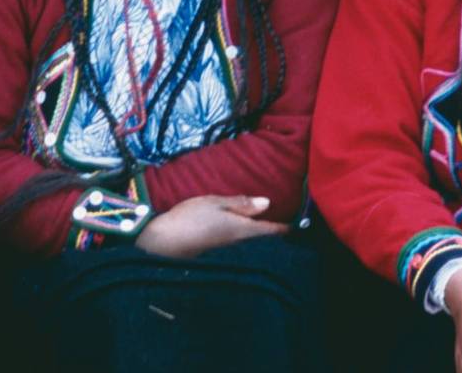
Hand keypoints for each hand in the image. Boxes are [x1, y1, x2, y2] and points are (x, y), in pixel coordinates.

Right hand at [134, 195, 286, 259]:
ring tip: (269, 233)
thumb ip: (241, 203)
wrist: (162, 244)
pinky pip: (242, 251)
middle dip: (276, 237)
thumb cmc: (189, 219)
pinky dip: (248, 245)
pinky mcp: (220, 258)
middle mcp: (242, 246)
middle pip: (266, 242)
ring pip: (255, 247)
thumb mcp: (214, 203)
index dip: (287, 227)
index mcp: (244, 230)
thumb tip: (268, 203)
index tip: (299, 224)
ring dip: (263, 241)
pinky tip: (244, 240)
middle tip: (287, 228)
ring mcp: (231, 254)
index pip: (273, 230)